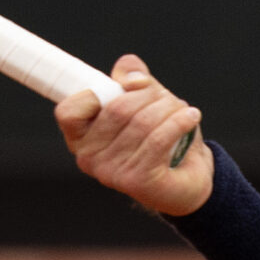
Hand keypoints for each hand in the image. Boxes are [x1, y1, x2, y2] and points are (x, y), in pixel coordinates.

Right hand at [55, 55, 213, 216]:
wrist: (188, 177)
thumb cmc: (160, 136)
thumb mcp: (144, 100)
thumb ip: (132, 79)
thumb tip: (131, 78)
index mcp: (80, 138)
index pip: (69, 111)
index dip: (97, 92)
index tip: (126, 89)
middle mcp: (89, 158)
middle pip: (118, 108)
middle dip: (150, 95)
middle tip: (167, 99)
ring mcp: (111, 173)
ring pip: (143, 122)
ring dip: (169, 108)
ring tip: (182, 110)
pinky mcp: (138, 181)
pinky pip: (159, 139)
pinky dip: (179, 122)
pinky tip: (190, 117)